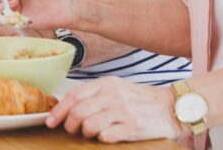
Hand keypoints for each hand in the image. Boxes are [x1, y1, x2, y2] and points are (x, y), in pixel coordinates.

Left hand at [47, 77, 183, 142]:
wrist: (171, 107)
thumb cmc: (141, 99)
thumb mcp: (118, 88)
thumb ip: (96, 94)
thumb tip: (69, 107)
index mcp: (107, 84)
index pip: (75, 95)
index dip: (59, 109)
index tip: (50, 120)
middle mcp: (114, 95)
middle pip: (78, 111)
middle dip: (69, 124)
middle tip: (71, 130)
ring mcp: (123, 111)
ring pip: (89, 125)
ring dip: (85, 133)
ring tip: (90, 133)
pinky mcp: (132, 127)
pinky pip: (106, 136)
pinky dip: (101, 139)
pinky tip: (106, 136)